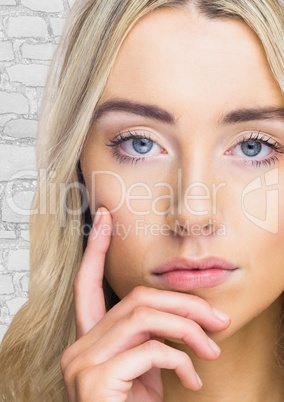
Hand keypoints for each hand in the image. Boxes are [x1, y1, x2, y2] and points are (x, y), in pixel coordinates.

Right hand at [61, 207, 230, 400]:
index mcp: (88, 339)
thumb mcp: (144, 370)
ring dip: (188, 329)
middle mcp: (78, 346)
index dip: (93, 248)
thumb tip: (185, 322)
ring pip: (144, 318)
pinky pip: (149, 352)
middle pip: (135, 300)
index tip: (103, 218)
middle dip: (182, 304)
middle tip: (218, 320)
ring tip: (214, 346)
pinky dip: (180, 361)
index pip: (85, 283)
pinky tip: (193, 378)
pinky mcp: (95, 379)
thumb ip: (150, 339)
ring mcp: (81, 362)